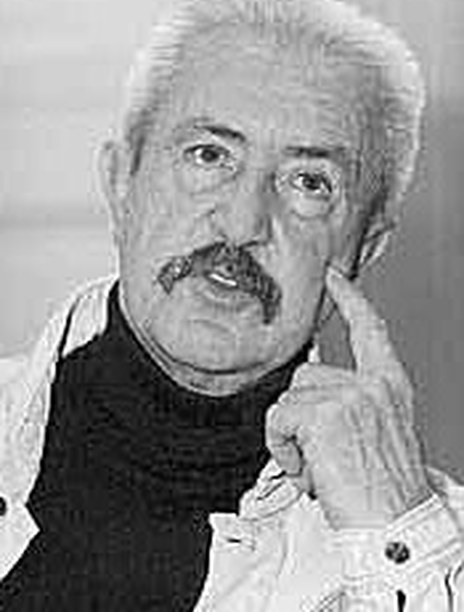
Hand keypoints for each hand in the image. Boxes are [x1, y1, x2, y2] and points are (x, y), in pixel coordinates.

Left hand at [265, 266, 431, 529]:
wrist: (394, 527)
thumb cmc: (384, 489)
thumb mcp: (377, 431)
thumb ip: (349, 397)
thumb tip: (310, 373)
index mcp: (390, 385)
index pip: (370, 329)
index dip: (351, 299)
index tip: (335, 276)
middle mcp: (372, 385)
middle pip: (306, 374)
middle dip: (301, 415)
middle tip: (323, 454)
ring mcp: (349, 396)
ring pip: (288, 397)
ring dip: (291, 435)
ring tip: (318, 465)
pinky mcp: (323, 414)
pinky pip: (278, 419)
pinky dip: (282, 447)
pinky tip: (308, 469)